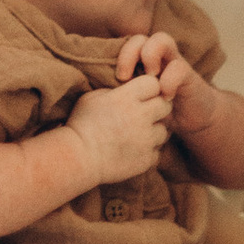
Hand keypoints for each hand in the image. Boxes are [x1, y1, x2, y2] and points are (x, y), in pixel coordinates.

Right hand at [62, 71, 175, 186]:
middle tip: (143, 114)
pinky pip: (157, 152)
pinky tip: (132, 150)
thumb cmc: (81, 125)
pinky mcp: (146, 159)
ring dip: (153, 132)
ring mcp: (145, 140)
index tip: (140, 95)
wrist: (78, 159)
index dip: (148, 88)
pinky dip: (147, 151)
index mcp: (126, 99)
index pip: (154, 83)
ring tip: (136, 135)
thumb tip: (129, 89)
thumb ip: (114, 91)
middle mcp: (140, 117)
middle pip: (165, 106)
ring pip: (163, 131)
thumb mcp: (91, 98)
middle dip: (156, 108)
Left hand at [114, 29, 223, 140]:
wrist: (191, 118)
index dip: (116, 56)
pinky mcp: (188, 75)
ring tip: (149, 78)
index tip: (115, 79)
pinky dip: (169, 81)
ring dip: (150, 56)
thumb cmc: (157, 109)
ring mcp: (173, 62)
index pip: (122, 45)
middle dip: (128, 53)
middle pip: (139, 37)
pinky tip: (166, 97)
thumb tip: (94, 99)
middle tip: (124, 77)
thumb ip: (120, 94)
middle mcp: (156, 57)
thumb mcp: (135, 101)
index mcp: (139, 62)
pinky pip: (178, 67)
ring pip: (161, 39)